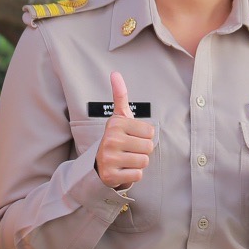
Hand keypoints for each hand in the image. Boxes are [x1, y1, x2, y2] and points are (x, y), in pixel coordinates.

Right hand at [96, 70, 154, 188]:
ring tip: (126, 160)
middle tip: (128, 150)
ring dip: (138, 163)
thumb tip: (115, 73)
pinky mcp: (111, 175)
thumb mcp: (119, 117)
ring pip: (144, 162)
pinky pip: (138, 175)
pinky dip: (133, 175)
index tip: (131, 137)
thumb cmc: (116, 138)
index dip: (144, 136)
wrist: (98, 164)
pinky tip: (122, 170)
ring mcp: (109, 158)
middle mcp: (111, 140)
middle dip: (142, 151)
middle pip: (148, 147)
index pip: (150, 132)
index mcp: (116, 124)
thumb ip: (120, 95)